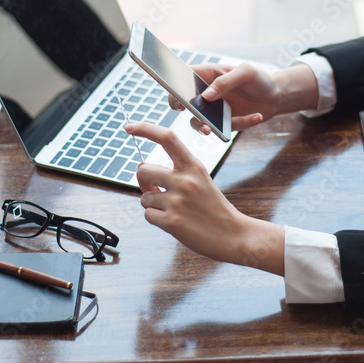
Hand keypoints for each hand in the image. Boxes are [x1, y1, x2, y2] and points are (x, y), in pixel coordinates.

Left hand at [127, 121, 284, 274]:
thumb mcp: (201, 180)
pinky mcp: (172, 221)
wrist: (234, 235)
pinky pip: (148, 215)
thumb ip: (175, 172)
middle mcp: (185, 180)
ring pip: (144, 197)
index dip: (145, 129)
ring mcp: (178, 201)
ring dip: (153, 204)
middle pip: (143, 170)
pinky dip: (157, 219)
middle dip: (144, 182)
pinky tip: (174, 221)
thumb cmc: (214, 208)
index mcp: (194, 166)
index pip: (167, 138)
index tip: (129, 127)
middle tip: (155, 190)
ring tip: (173, 210)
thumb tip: (141, 165)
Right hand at [173, 62, 281, 133]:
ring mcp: (214, 111)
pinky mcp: (225, 124)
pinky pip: (226, 129)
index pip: (184, 78)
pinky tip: (257, 116)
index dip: (175, 86)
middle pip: (185, 102)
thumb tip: (206, 96)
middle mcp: (206, 94)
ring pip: (199, 122)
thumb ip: (225, 81)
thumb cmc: (258, 79)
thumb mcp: (246, 73)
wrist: (276, 95)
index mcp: (208, 75)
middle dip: (182, 108)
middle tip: (186, 111)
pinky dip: (242, 123)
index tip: (177, 96)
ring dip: (203, 127)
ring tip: (210, 129)